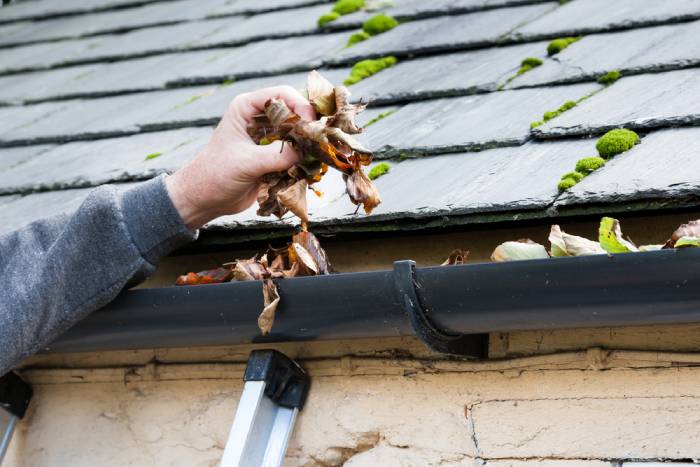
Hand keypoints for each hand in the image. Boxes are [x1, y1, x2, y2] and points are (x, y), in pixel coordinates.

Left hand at [165, 86, 315, 229]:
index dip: (301, 105)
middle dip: (309, 126)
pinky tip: (310, 170)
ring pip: (298, 135)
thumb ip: (278, 155)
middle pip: (295, 113)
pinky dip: (305, 160)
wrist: (205, 199)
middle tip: (321, 141)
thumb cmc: (215, 174)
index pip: (282, 95)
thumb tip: (306, 151)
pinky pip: (296, 154)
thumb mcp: (247, 162)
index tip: (312, 124)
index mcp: (247, 108)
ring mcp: (268, 138)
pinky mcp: (274, 157)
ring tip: (318, 157)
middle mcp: (259, 119)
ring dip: (309, 145)